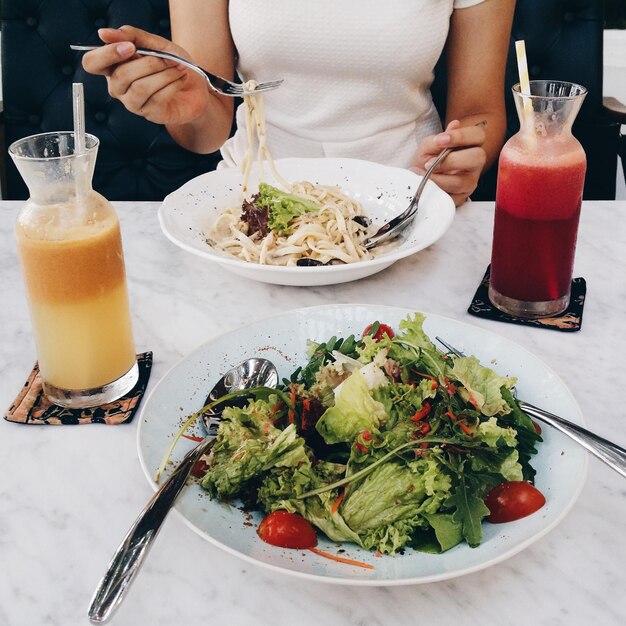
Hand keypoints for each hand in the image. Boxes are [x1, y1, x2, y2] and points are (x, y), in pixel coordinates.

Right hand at [81, 25, 211, 125]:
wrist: (195, 87)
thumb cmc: (172, 64)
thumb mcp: (155, 44)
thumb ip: (132, 36)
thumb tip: (104, 33)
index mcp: (113, 66)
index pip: (92, 63)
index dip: (107, 55)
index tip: (130, 47)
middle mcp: (118, 87)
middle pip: (120, 76)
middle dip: (148, 63)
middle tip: (169, 58)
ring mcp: (133, 103)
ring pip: (139, 87)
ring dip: (163, 74)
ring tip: (178, 67)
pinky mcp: (150, 114)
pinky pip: (157, 98)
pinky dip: (172, 84)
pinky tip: (181, 78)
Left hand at [410, 120, 486, 205]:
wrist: (420, 177)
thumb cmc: (427, 158)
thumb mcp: (428, 146)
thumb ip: (438, 139)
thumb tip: (453, 127)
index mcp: (472, 145)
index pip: (478, 135)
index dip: (461, 136)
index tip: (439, 140)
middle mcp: (475, 163)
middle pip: (477, 158)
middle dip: (451, 161)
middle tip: (429, 163)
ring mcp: (470, 182)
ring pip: (461, 181)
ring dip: (437, 179)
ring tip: (420, 174)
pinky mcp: (461, 198)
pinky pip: (451, 197)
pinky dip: (434, 191)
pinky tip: (424, 186)